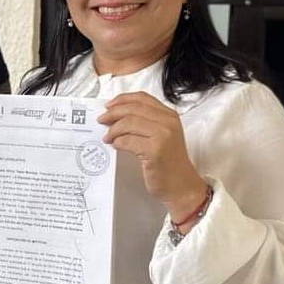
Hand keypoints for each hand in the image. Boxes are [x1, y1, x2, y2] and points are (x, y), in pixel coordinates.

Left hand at [99, 91, 207, 217]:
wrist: (181, 185)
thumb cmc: (168, 162)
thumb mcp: (162, 135)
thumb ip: (145, 122)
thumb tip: (116, 115)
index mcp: (169, 115)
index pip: (142, 98)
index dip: (122, 99)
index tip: (109, 105)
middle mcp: (168, 122)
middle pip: (133, 108)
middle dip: (113, 113)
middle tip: (102, 120)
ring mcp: (163, 135)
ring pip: (129, 123)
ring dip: (113, 130)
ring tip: (107, 137)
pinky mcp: (155, 150)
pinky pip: (128, 141)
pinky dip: (118, 142)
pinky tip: (115, 145)